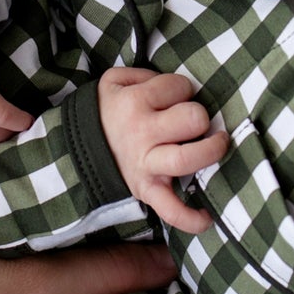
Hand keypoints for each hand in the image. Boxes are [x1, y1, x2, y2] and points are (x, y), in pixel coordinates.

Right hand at [97, 68, 229, 233]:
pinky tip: (206, 215)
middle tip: (192, 121)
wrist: (76, 149)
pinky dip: (190, 218)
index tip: (175, 98)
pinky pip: (170, 210)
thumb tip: (176, 85)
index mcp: (134, 102)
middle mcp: (142, 134)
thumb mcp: (115, 81)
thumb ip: (145, 75)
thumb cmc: (106, 112)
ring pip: (189, 158)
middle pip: (193, 118)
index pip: (181, 86)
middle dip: (199, 115)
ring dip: (211, 151)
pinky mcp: (147, 191)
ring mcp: (146, 165)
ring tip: (216, 144)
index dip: (184, 89)